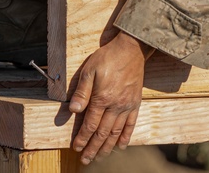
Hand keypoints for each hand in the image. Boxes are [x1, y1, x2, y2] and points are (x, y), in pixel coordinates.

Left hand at [68, 31, 149, 164]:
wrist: (132, 49)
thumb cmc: (108, 57)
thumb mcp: (90, 70)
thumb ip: (82, 92)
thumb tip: (73, 111)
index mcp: (102, 98)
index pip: (90, 124)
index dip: (82, 138)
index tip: (76, 148)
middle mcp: (116, 106)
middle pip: (102, 133)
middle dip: (93, 148)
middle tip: (86, 160)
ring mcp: (127, 106)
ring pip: (116, 132)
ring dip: (107, 147)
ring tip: (100, 157)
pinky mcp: (136, 103)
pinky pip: (131, 124)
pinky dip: (125, 137)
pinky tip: (120, 146)